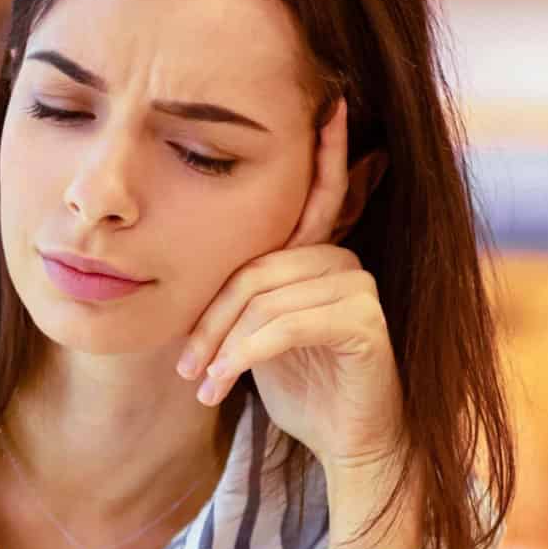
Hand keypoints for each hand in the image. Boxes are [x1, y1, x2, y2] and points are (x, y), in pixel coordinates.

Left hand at [176, 98, 403, 474]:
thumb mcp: (258, 337)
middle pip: (253, 268)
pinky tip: (221, 387)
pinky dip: (242, 357)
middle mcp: (342, 261)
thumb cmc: (301, 388)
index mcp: (316, 256)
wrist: (346, 444)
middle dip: (210, 319)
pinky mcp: (363, 322)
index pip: (312, 199)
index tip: (328, 105)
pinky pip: (285, 326)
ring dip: (221, 346)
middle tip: (184, 367)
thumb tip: (187, 277)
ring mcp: (357, 287)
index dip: (324, 152)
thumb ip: (242, 299)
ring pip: (264, 298)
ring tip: (201, 384)